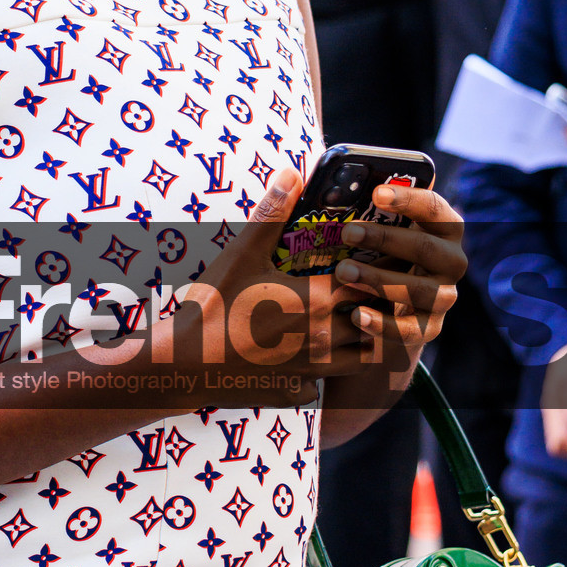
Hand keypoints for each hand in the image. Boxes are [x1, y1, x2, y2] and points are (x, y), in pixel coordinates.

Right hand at [178, 170, 371, 402]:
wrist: (184, 364)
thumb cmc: (213, 306)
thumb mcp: (241, 254)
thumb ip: (272, 214)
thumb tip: (292, 174)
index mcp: (317, 302)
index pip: (370, 283)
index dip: (379, 271)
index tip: (382, 260)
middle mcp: (323, 339)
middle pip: (374, 322)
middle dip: (376, 305)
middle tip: (370, 289)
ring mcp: (311, 371)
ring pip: (361, 359)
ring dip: (360, 341)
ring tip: (349, 325)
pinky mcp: (293, 393)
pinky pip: (321, 386)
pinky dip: (320, 375)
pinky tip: (305, 362)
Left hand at [329, 183, 466, 368]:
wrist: (384, 311)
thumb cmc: (375, 257)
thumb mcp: (375, 233)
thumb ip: (362, 210)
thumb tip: (303, 180)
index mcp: (443, 229)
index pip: (434, 208)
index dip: (408, 199)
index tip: (376, 194)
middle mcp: (451, 261)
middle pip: (425, 248)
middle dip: (386, 239)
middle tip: (347, 233)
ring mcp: (444, 296)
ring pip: (418, 289)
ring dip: (379, 279)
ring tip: (343, 272)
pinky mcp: (430, 328)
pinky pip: (409, 330)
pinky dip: (382, 324)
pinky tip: (355, 315)